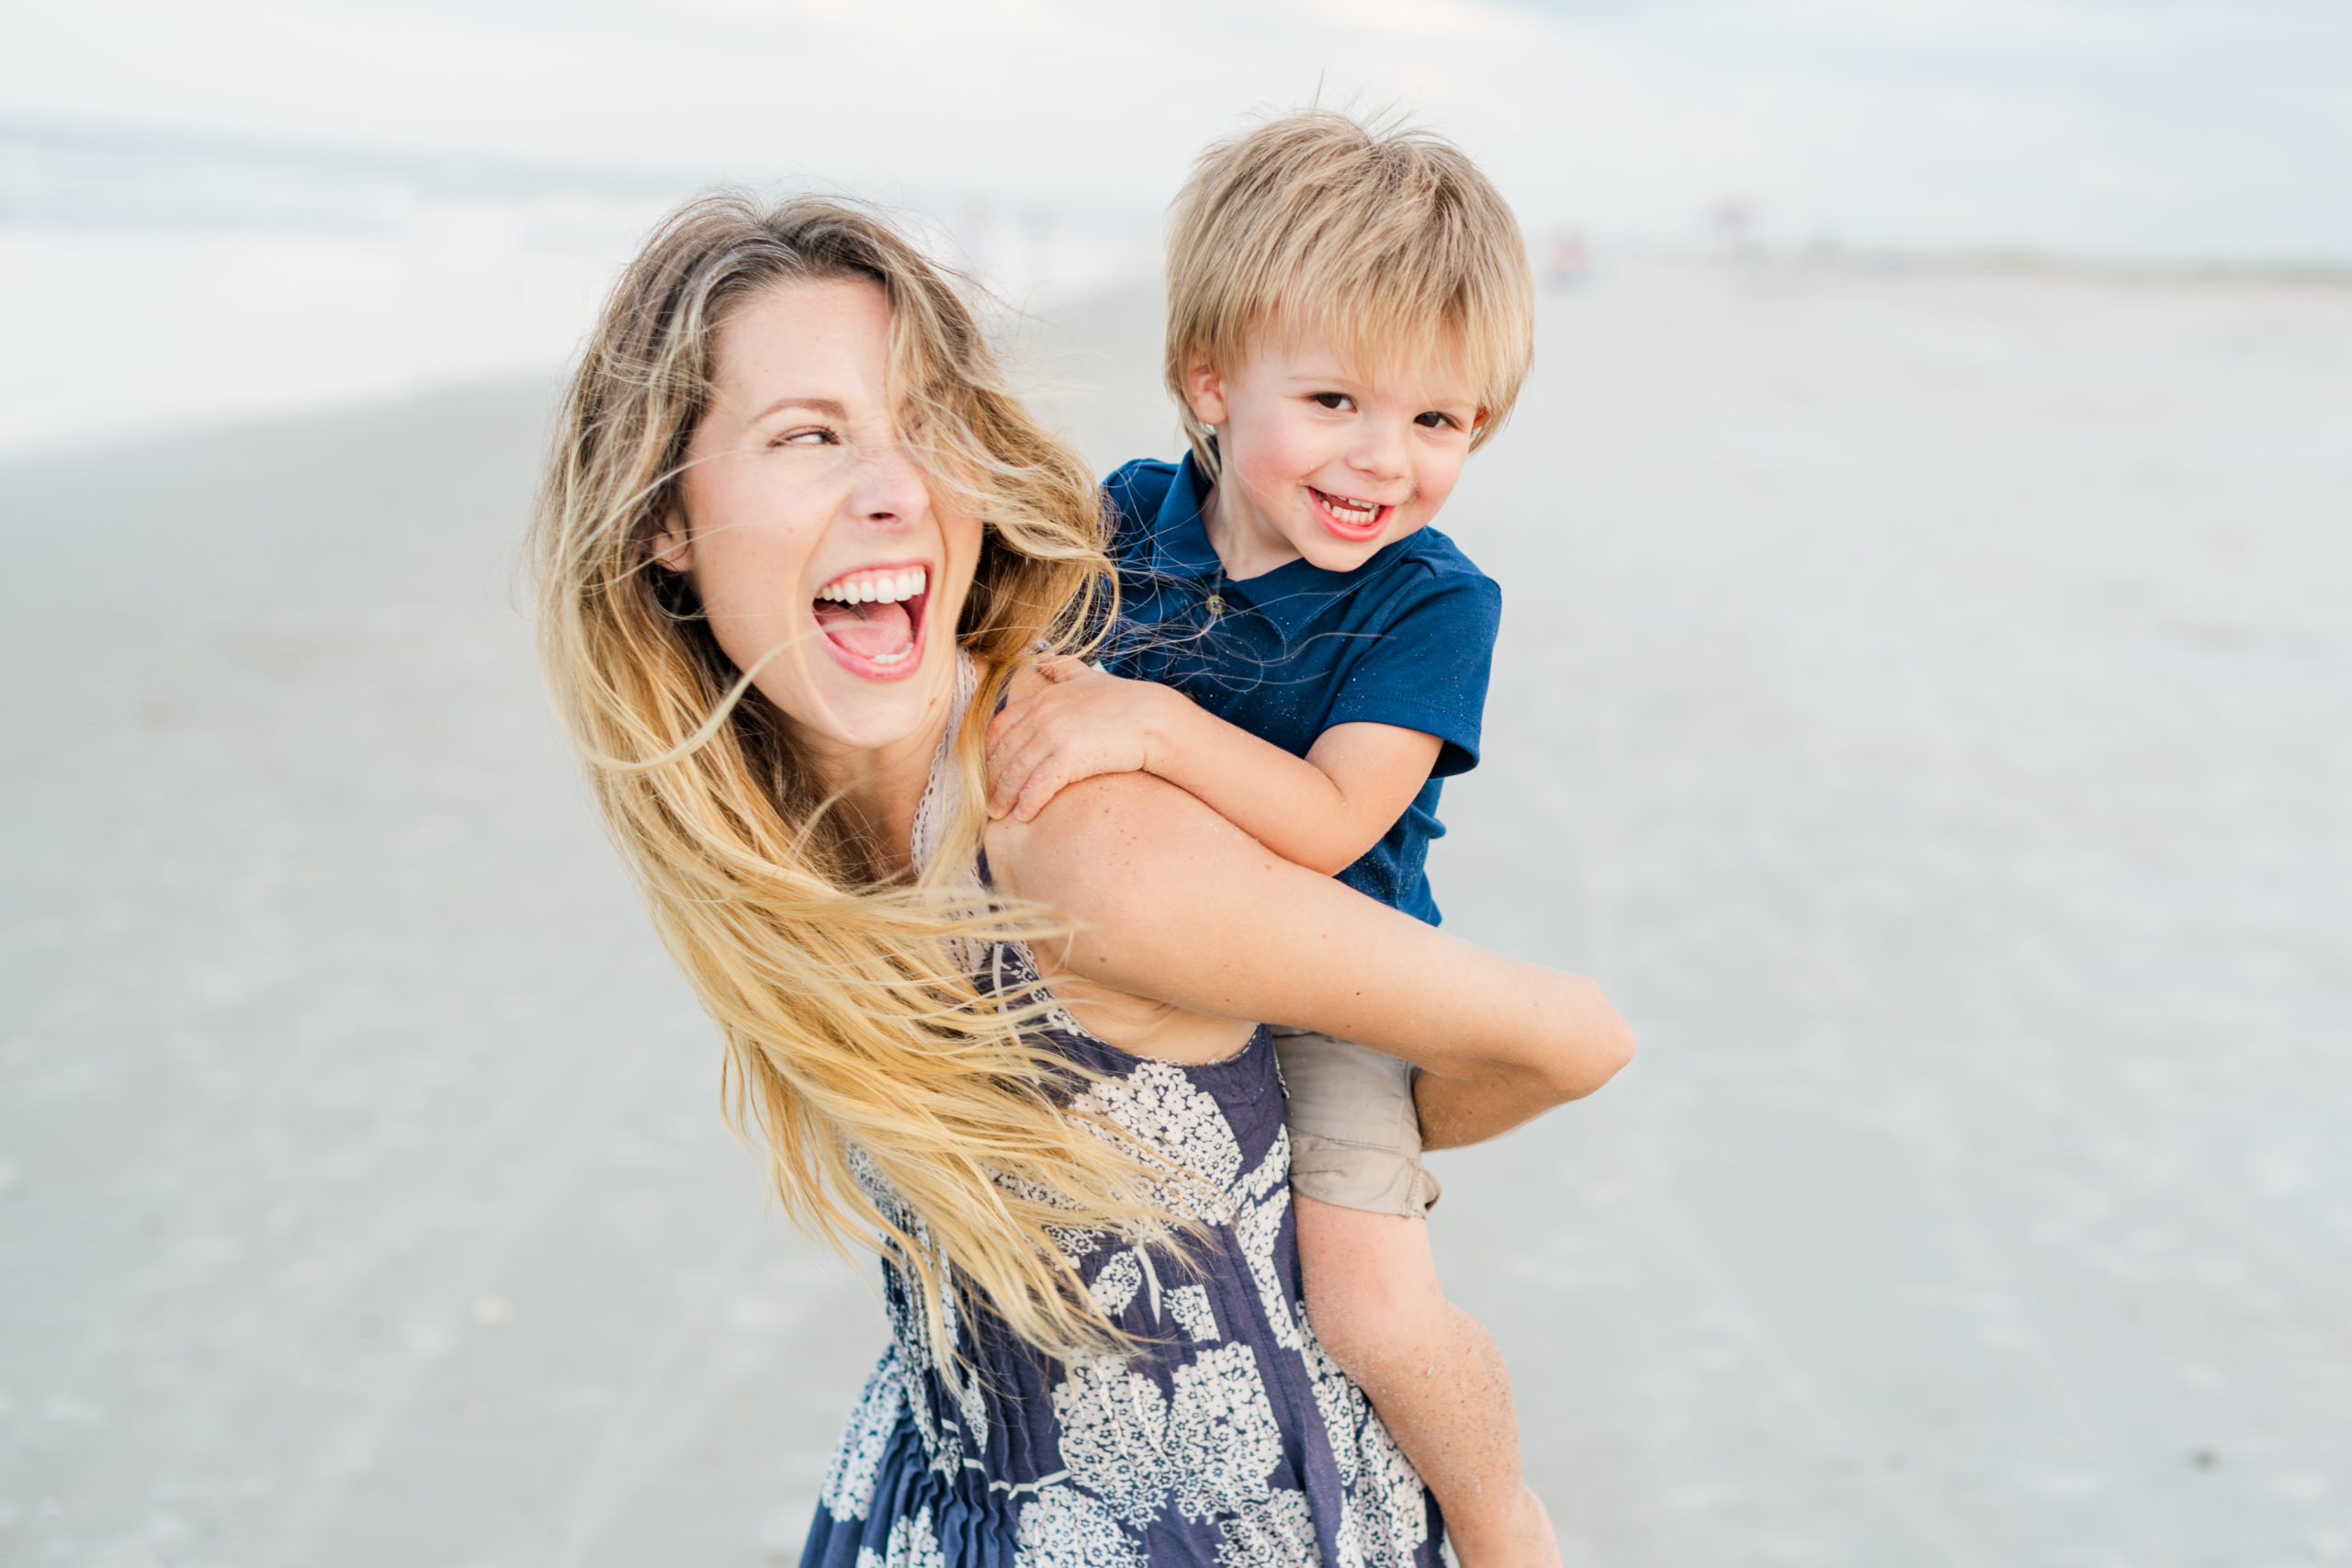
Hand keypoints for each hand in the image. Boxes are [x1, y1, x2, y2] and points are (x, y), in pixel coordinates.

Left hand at [985, 658, 1185, 821]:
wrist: (1154, 718)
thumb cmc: (1124, 701)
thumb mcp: (1086, 676)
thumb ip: (1061, 669)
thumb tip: (1043, 660)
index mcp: (1042, 698)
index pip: (1001, 727)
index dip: (990, 752)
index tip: (988, 770)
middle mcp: (1043, 714)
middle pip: (1005, 752)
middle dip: (994, 779)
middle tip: (990, 801)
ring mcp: (1055, 735)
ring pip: (1018, 771)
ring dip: (1006, 796)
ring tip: (1002, 814)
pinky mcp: (1070, 757)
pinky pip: (1039, 785)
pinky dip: (1028, 802)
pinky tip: (1024, 816)